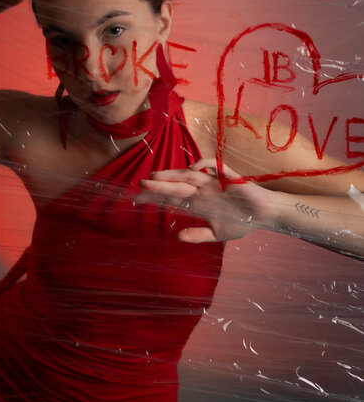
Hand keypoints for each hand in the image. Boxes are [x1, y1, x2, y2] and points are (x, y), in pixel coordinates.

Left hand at [136, 158, 279, 242]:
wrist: (266, 214)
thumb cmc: (242, 221)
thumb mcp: (217, 234)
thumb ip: (198, 234)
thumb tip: (177, 237)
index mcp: (197, 203)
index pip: (171, 198)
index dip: (155, 198)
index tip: (136, 200)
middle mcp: (202, 190)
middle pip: (176, 185)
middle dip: (158, 185)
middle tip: (140, 185)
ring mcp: (214, 182)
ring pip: (189, 175)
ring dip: (173, 174)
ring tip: (155, 176)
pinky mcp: (228, 177)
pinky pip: (214, 166)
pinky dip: (204, 164)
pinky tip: (193, 169)